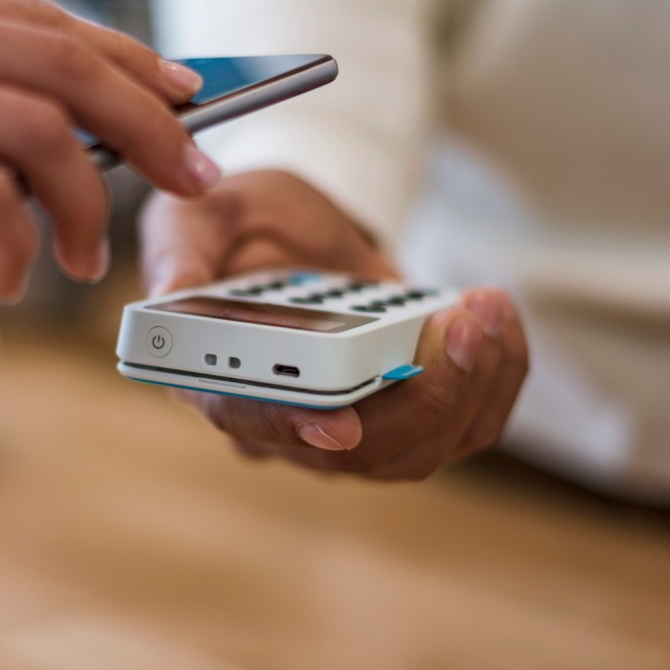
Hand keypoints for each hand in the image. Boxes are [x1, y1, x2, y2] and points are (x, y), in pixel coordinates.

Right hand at [139, 170, 527, 478]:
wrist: (297, 231)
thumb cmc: (235, 225)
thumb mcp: (196, 215)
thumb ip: (182, 249)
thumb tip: (171, 291)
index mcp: (214, 382)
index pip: (245, 422)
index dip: (289, 429)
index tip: (340, 424)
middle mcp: (282, 424)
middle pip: (357, 455)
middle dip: (422, 396)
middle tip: (461, 321)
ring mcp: (350, 427)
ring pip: (418, 452)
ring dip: (471, 385)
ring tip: (486, 306)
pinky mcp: (405, 412)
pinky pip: (465, 426)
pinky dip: (497, 377)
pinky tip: (497, 316)